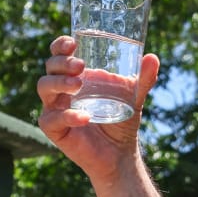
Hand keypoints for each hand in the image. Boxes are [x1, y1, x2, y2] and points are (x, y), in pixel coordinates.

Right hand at [37, 35, 160, 180]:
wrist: (120, 153)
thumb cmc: (122, 121)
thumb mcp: (134, 98)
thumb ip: (143, 79)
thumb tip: (153, 58)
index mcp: (75, 77)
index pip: (59, 55)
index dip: (60, 46)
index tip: (72, 43)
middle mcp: (61, 90)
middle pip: (50, 68)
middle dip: (61, 63)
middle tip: (80, 66)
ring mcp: (55, 109)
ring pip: (44, 88)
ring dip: (59, 83)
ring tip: (78, 84)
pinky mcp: (55, 130)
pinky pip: (51, 119)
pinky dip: (68, 116)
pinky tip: (85, 117)